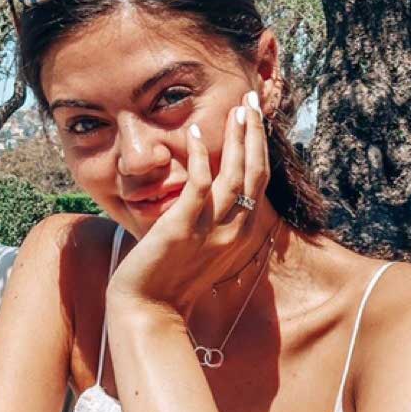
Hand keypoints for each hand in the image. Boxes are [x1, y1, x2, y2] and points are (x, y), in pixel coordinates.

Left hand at [107, 90, 271, 318]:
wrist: (149, 312)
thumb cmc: (170, 283)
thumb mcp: (203, 250)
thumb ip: (214, 223)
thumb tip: (214, 195)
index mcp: (242, 236)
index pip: (261, 182)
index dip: (260, 147)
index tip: (256, 119)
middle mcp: (234, 232)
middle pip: (255, 172)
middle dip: (255, 133)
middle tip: (252, 99)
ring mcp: (211, 230)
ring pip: (235, 175)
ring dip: (236, 137)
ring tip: (236, 108)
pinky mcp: (182, 227)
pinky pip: (197, 184)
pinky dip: (197, 157)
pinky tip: (192, 134)